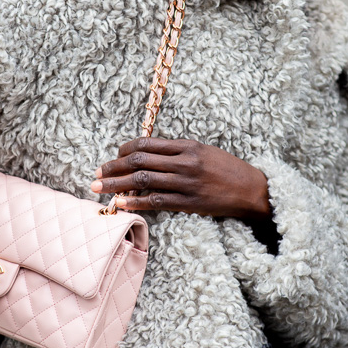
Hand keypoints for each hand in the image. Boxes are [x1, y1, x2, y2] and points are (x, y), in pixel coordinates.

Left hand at [91, 137, 271, 222]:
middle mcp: (185, 162)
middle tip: (96, 172)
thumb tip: (145, 155)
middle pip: (139, 162)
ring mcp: (186, 183)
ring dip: (116, 184)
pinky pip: (156, 202)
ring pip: (142, 181)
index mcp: (187, 146)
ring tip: (98, 187)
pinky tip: (120, 203)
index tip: (114, 155)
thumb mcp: (203, 151)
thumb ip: (176, 151)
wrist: (252, 190)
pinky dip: (135, 202)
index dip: (124, 149)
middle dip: (113, 167)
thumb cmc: (226, 169)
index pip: (146, 144)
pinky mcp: (189, 203)